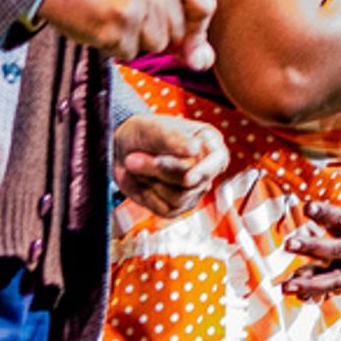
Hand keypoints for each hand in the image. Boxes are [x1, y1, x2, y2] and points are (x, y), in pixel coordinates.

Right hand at [40, 0, 216, 69]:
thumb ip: (182, 23)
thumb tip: (204, 61)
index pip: (205, 6)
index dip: (197, 31)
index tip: (183, 40)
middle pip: (179, 33)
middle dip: (158, 37)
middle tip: (132, 16)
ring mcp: (137, 2)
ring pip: (156, 46)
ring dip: (136, 42)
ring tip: (117, 19)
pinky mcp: (117, 22)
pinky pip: (130, 53)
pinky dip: (116, 49)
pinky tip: (104, 27)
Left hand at [113, 113, 227, 216]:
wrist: (122, 148)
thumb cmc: (143, 132)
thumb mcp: (156, 130)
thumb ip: (175, 140)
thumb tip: (195, 148)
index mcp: (208, 142)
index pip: (218, 160)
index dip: (205, 170)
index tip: (188, 177)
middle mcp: (203, 167)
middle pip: (191, 182)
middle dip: (159, 171)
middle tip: (133, 159)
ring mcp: (191, 189)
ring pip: (178, 198)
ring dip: (151, 182)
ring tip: (137, 166)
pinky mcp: (176, 206)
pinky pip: (165, 210)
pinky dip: (147, 196)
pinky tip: (141, 182)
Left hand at [281, 158, 340, 301]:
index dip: (327, 214)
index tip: (308, 206)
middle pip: (336, 250)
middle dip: (312, 248)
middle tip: (289, 243)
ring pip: (333, 279)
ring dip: (309, 283)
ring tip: (286, 285)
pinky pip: (332, 289)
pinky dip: (315, 293)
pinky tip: (296, 294)